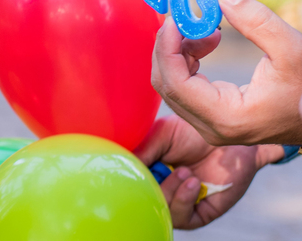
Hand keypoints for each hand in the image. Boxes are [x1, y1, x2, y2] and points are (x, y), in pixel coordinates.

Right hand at [135, 114, 278, 228]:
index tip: (128, 167)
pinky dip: (183, 201)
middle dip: (149, 186)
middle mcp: (162, 189)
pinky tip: (192, 182)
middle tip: (162, 169)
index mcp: (149, 171)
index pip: (130, 182)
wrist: (232, 141)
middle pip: (142, 200)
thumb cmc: (196, 133)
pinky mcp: (201, 213)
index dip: (127, 178)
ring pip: (161, 211)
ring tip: (184, 172)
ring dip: (170, 192)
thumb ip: (142, 150)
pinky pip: (183, 219)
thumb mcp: (162, 135)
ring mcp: (181, 202)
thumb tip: (119, 162)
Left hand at [152, 0, 301, 145]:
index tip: (174, 18)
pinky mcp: (213, 115)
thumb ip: (256, 22)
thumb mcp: (293, 50)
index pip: (174, 83)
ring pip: (173, 83)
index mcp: (227, 118)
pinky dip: (189, 58)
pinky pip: (185, 84)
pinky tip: (210, 40)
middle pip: (167, 83)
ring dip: (181, 49)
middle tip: (186, 16)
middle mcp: (212, 128)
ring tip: (209, 29)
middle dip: (171, 45)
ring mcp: (211, 124)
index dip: (167, 47)